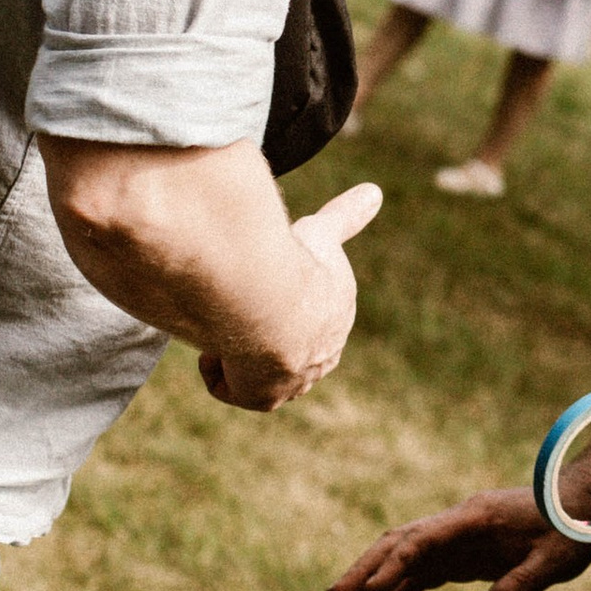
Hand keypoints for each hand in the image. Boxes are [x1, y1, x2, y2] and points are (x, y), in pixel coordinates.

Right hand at [199, 179, 380, 410]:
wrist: (272, 306)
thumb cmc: (298, 266)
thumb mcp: (323, 233)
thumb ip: (345, 217)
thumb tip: (374, 192)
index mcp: (336, 321)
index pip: (313, 322)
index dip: (284, 307)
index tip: (264, 288)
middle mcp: (322, 357)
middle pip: (286, 351)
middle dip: (260, 333)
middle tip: (242, 307)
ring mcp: (295, 381)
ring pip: (257, 370)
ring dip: (238, 348)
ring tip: (229, 324)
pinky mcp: (264, 398)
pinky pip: (232, 387)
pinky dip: (217, 368)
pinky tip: (217, 345)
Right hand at [326, 488, 590, 590]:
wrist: (579, 506)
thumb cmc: (569, 530)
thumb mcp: (557, 560)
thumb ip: (525, 582)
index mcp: (475, 518)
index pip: (423, 541)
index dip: (394, 566)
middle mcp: (457, 524)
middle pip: (400, 543)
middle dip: (366, 569)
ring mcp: (457, 538)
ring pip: (405, 558)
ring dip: (376, 582)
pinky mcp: (463, 553)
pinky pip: (423, 571)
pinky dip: (400, 590)